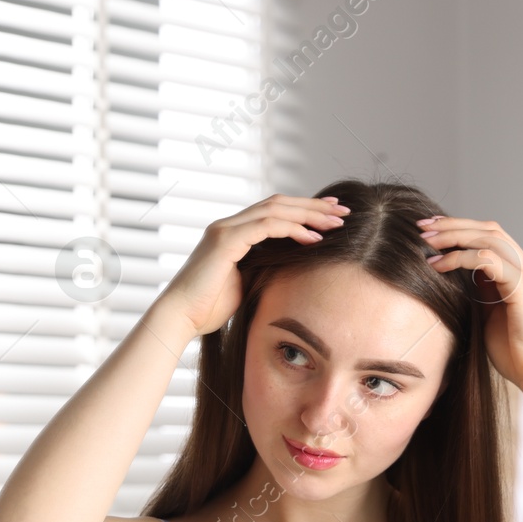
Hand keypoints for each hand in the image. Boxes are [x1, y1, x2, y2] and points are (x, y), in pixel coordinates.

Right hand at [160, 194, 347, 336]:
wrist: (180, 318)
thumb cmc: (207, 309)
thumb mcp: (243, 283)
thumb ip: (262, 267)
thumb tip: (288, 265)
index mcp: (230, 234)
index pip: (272, 211)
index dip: (303, 210)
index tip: (330, 214)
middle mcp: (227, 225)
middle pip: (277, 203)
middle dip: (313, 205)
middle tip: (342, 210)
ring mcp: (225, 230)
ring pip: (275, 209)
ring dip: (309, 214)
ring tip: (336, 222)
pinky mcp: (225, 240)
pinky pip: (266, 226)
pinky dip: (293, 229)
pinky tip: (313, 238)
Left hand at [416, 215, 522, 388]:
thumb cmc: (514, 352)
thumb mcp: (488, 315)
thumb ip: (477, 293)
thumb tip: (451, 279)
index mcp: (519, 272)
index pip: (490, 236)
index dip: (459, 229)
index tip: (429, 230)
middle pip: (489, 230)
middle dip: (453, 225)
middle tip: (421, 226)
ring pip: (490, 239)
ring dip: (454, 236)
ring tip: (425, 242)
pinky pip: (490, 261)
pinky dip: (462, 258)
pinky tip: (439, 266)